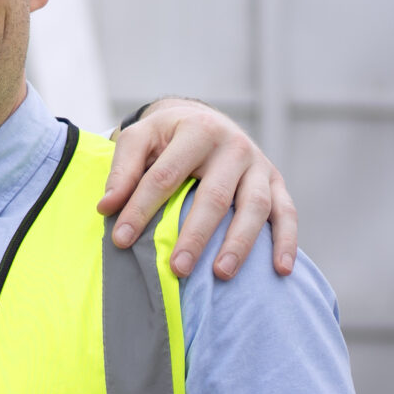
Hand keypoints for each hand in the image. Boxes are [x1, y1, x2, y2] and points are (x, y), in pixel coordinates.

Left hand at [97, 99, 297, 280]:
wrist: (205, 119)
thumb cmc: (167, 136)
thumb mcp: (140, 139)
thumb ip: (123, 170)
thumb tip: (107, 207)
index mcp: (196, 131)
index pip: (165, 176)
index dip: (141, 209)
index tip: (122, 240)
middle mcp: (233, 146)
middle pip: (215, 196)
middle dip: (195, 235)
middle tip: (177, 268)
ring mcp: (259, 165)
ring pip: (254, 206)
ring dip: (239, 243)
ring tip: (220, 274)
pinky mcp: (276, 182)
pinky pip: (287, 212)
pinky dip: (287, 241)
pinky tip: (280, 270)